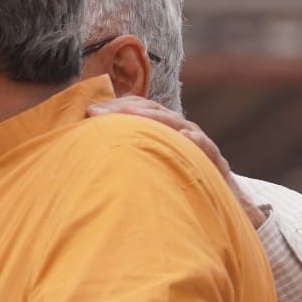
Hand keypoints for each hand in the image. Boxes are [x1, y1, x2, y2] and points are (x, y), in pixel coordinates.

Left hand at [87, 96, 264, 229]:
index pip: (139, 107)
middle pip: (152, 112)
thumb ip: (125, 151)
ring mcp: (197, 141)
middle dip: (124, 109)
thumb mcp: (147, 162)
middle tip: (97, 112)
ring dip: (155, 120)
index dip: (115, 106)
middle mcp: (179, 128)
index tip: (88, 111)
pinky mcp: (213, 158)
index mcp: (162, 127)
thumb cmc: (173, 177)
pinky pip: (205, 147)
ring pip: (176, 124)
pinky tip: (186, 137)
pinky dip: (196, 141)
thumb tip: (87, 150)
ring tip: (131, 116)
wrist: (215, 194)